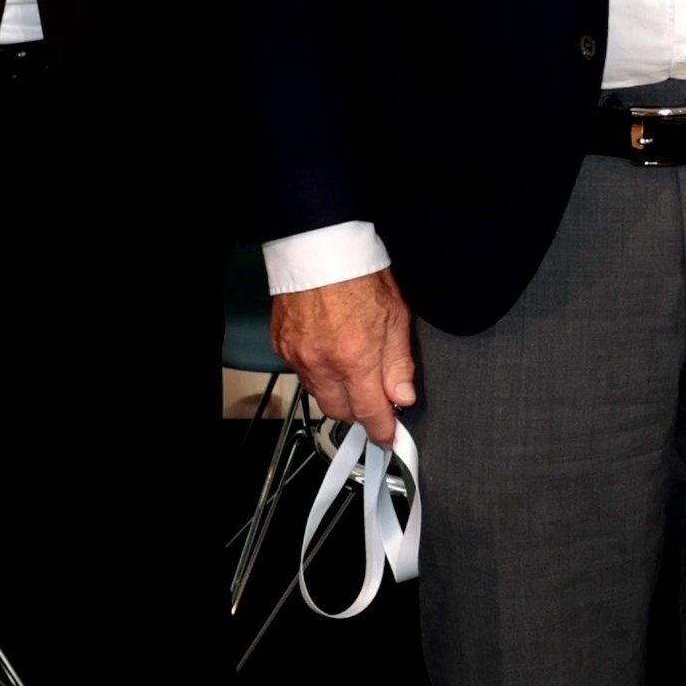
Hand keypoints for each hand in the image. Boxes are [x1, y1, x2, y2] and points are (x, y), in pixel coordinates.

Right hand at [270, 265, 415, 445]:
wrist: (318, 246)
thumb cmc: (359, 273)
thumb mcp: (396, 316)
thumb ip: (399, 363)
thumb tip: (403, 397)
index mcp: (355, 358)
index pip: (369, 412)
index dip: (382, 431)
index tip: (388, 438)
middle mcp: (322, 363)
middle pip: (340, 412)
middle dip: (360, 412)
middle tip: (374, 399)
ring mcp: (298, 356)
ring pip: (319, 395)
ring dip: (338, 393)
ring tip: (353, 372)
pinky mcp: (282, 346)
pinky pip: (301, 374)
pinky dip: (317, 373)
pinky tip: (330, 355)